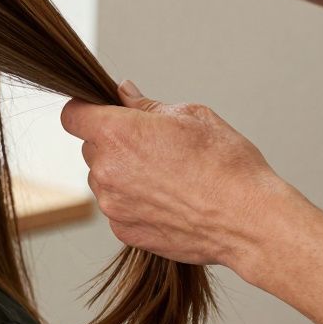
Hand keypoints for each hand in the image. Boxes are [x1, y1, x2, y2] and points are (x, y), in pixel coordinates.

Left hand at [60, 79, 285, 269]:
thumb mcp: (192, 116)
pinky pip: (118, 207)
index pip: (72, 115)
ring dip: (123, 174)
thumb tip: (123, 94)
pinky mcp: (122, 230)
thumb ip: (146, 105)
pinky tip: (169, 201)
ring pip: (104, 180)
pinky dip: (134, 202)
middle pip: (92, 149)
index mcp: (117, 133)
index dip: (84, 111)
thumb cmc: (227, 165)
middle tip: (154, 147)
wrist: (249, 220)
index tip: (98, 112)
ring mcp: (112, 203)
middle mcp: (106, 169)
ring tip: (168, 177)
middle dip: (114, 144)